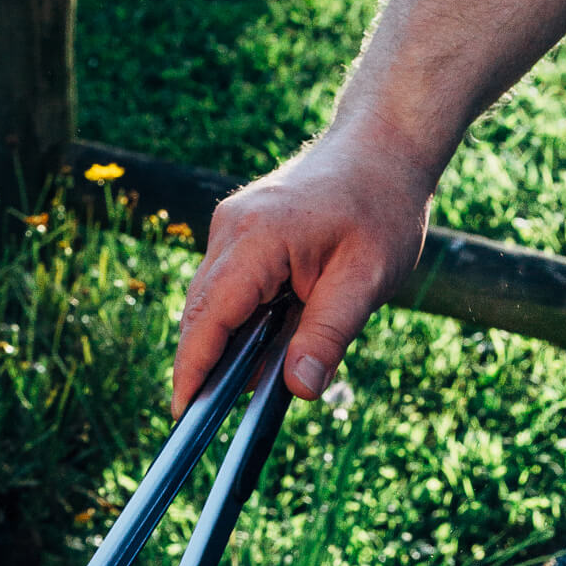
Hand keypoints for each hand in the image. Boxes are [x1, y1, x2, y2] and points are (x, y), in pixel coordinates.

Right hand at [171, 129, 433, 416]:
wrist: (382, 147)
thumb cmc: (380, 208)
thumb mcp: (367, 278)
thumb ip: (330, 334)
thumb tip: (300, 389)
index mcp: (258, 238)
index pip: (210, 315)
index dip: (193, 368)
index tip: (182, 412)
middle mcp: (232, 229)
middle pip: (199, 312)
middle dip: (200, 365)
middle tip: (206, 418)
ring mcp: (231, 227)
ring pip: (209, 302)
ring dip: (221, 344)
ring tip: (236, 390)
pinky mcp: (240, 233)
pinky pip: (225, 288)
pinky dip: (235, 322)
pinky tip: (259, 350)